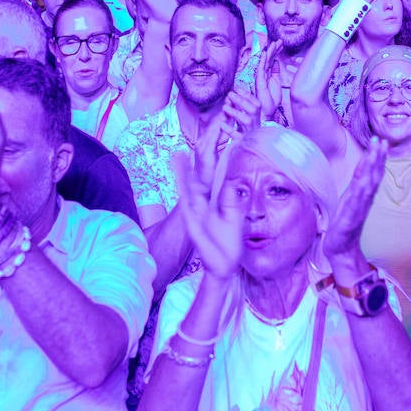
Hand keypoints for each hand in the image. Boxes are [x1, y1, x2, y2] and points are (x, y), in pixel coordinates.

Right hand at [175, 121, 241, 280]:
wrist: (223, 264)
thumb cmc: (229, 243)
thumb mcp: (234, 219)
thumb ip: (231, 201)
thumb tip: (230, 183)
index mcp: (216, 203)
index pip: (213, 180)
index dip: (211, 165)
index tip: (210, 148)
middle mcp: (204, 204)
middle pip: (195, 180)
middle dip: (190, 164)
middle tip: (186, 146)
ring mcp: (196, 212)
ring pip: (188, 188)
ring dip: (182, 172)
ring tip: (177, 156)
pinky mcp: (192, 221)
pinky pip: (186, 204)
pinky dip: (183, 191)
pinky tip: (179, 180)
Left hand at [323, 136, 386, 263]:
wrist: (341, 250)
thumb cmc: (344, 225)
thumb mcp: (348, 202)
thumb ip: (356, 188)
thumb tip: (360, 174)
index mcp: (362, 195)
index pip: (371, 173)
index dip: (376, 157)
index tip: (381, 141)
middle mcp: (363, 200)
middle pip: (373, 175)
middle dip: (377, 157)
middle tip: (381, 140)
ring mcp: (358, 208)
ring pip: (367, 185)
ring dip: (372, 168)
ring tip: (375, 153)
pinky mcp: (350, 219)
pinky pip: (356, 202)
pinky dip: (361, 190)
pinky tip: (364, 180)